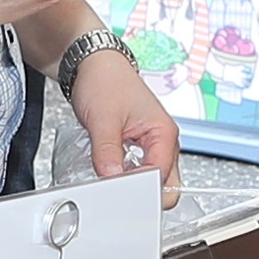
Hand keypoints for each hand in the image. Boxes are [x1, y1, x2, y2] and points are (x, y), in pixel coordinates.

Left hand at [62, 42, 180, 196]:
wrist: (93, 64)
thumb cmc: (104, 81)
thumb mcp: (103, 120)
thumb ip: (107, 154)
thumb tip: (111, 181)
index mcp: (164, 133)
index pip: (162, 178)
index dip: (140, 189)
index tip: (118, 193)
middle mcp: (164, 141)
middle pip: (165, 185)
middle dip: (142, 193)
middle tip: (114, 190)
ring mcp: (153, 145)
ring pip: (152, 180)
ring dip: (132, 184)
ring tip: (109, 176)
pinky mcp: (140, 147)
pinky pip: (138, 171)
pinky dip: (125, 176)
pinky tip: (108, 170)